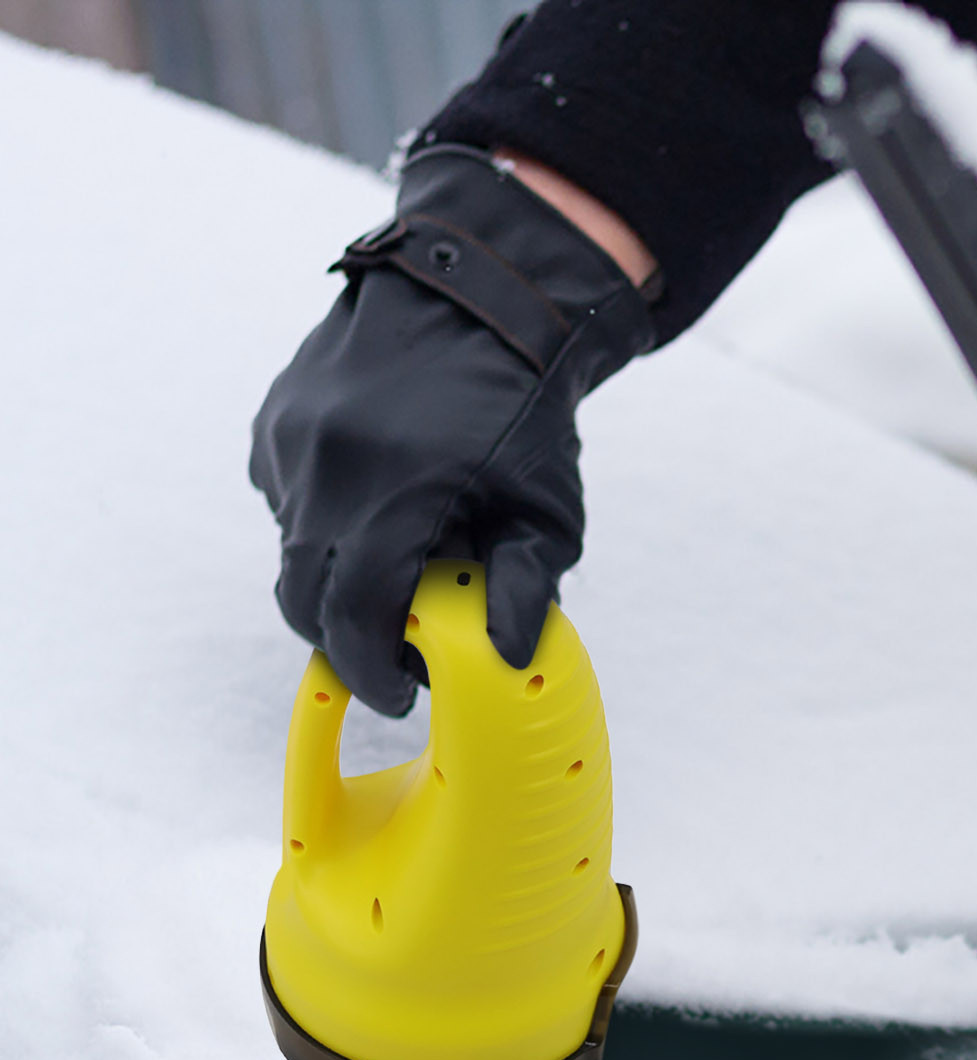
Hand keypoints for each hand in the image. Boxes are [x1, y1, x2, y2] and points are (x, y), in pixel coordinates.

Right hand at [250, 144, 654, 713]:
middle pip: (303, 595)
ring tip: (401, 563)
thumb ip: (525, 588)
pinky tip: (378, 508)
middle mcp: (323, 465)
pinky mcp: (274, 419)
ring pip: (292, 548)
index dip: (372, 670)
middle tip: (394, 653)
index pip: (353, 616)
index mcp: (393, 490)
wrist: (480, 293)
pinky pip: (285, 500)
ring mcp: (288, 438)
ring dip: (336, 574)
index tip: (400, 694)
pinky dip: (323, 524)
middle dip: (345, 636)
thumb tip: (508, 661)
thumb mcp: (546, 507)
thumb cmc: (524, 407)